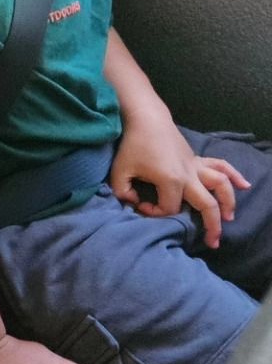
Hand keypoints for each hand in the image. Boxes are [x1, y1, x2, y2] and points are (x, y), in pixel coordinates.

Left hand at [112, 114, 249, 247]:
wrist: (147, 120)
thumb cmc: (133, 146)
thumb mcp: (119, 172)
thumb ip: (122, 192)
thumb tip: (133, 204)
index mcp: (171, 180)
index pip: (169, 208)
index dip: (154, 213)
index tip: (140, 206)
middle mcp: (189, 175)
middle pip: (206, 205)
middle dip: (210, 226)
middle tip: (212, 243)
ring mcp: (196, 166)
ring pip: (220, 186)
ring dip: (228, 203)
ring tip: (229, 219)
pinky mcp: (197, 159)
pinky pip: (221, 166)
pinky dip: (234, 175)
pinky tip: (245, 185)